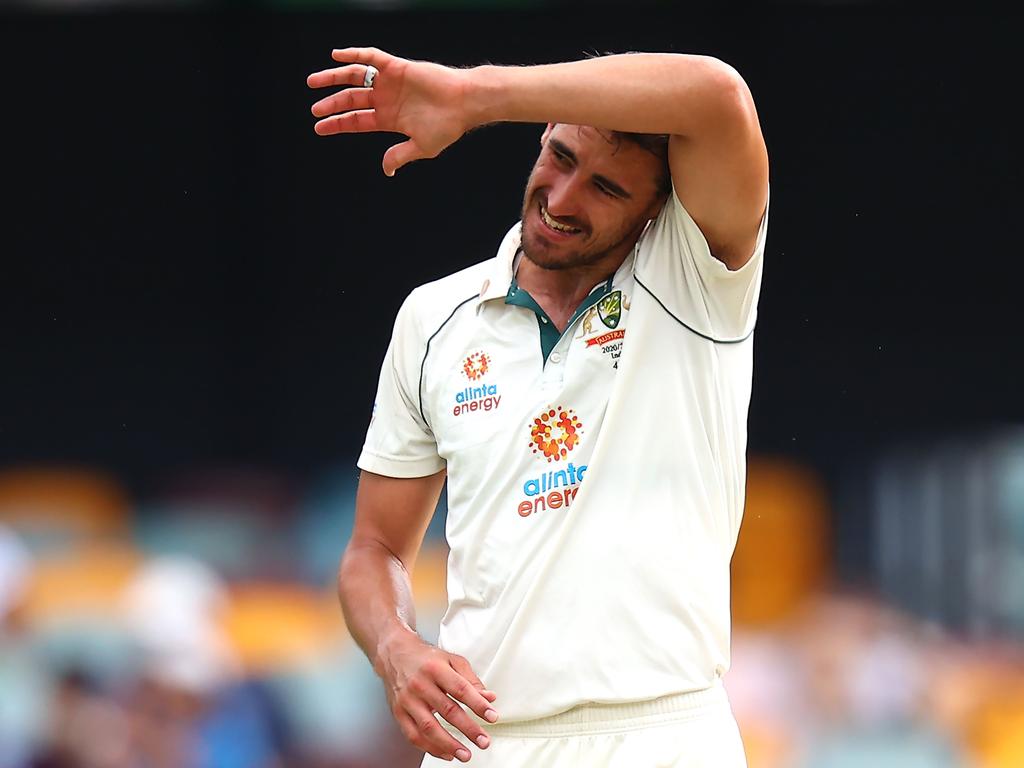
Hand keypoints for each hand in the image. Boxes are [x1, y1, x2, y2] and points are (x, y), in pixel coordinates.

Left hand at [308, 47, 473, 176]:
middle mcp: (386, 99)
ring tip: (314, 82)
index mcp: (389, 119)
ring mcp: (390, 82)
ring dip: (333, 78)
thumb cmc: (448, 126)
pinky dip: (354, 54)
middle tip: (314, 110)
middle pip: (351, 99)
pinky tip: (337, 55)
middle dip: (331, 104)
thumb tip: (387, 170)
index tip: (318, 127)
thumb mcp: (422, 147)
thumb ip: (400, 155)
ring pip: (355, 77)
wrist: (465, 103)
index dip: (337, 123)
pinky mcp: (396, 67)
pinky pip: (371, 57)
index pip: (356, 120)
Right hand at [376, 631, 498, 762]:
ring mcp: (407, 700)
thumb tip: (489, 697)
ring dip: (449, 744)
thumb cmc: (426, 659)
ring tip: (465, 754)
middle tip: (483, 741)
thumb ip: (471, 680)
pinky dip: (431, 748)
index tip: (492, 717)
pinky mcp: (399, 713)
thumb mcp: (452, 661)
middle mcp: (420, 684)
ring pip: (429, 727)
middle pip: (447, 710)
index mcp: (436, 668)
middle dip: (468, 729)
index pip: (460, 689)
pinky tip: (446, 753)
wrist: (395, 655)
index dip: (478, 704)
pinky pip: (414, 736)